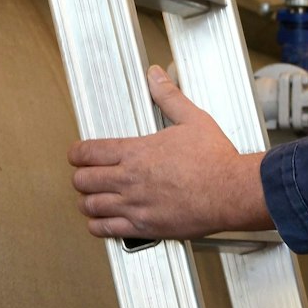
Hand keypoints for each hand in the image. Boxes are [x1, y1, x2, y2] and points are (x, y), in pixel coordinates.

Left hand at [69, 66, 271, 240]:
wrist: (230, 191)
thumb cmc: (215, 160)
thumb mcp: (193, 119)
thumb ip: (169, 97)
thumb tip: (157, 77)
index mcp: (137, 152)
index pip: (90, 152)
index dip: (77, 153)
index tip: (77, 154)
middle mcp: (130, 179)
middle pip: (83, 180)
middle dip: (80, 176)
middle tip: (84, 175)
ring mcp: (134, 204)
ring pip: (90, 205)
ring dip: (86, 201)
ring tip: (90, 198)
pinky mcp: (144, 226)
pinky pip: (106, 229)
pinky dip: (97, 226)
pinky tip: (100, 222)